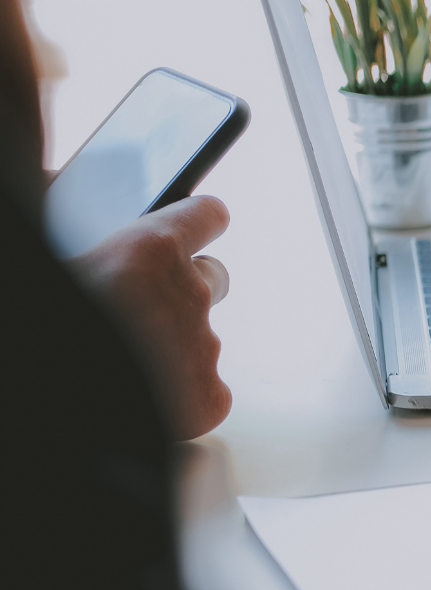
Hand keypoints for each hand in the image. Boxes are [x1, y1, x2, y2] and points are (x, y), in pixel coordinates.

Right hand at [66, 196, 232, 439]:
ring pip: (201, 338)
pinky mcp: (208, 400)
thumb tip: (60, 179)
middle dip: (186, 287)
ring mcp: (203, 350)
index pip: (205, 216)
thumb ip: (60, 210)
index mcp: (150, 250)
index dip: (201, 220)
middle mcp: (189, 295)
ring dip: (173, 344)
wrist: (60, 394)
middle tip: (146, 306)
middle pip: (214, 278)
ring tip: (127, 360)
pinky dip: (181, 394)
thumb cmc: (50, 316)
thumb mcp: (48, 247)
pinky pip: (205, 391)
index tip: (205, 220)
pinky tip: (144, 397)